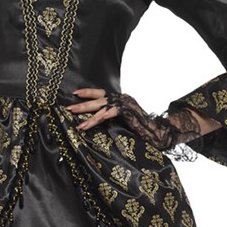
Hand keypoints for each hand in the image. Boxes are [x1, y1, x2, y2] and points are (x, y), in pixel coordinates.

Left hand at [66, 87, 215, 147]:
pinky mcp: (128, 111)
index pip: (102, 93)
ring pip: (102, 106)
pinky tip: (88, 124)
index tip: (75, 94)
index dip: (88, 92)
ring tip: (76, 120)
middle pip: (99, 98)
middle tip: (68, 108)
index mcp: (120, 100)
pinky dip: (98, 119)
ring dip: (87, 113)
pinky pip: (109, 113)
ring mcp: (125, 103)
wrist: (158, 134)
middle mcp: (122, 98)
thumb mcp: (122, 123)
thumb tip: (94, 121)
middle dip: (82, 104)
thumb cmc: (141, 131)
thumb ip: (111, 119)